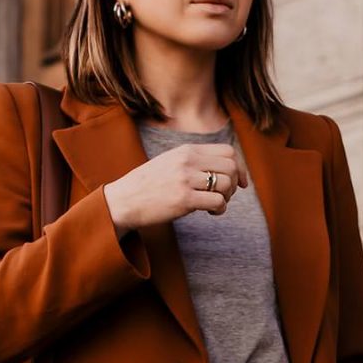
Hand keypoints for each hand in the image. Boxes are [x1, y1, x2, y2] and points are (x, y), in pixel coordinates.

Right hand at [104, 142, 244, 232]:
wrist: (124, 200)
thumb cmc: (148, 185)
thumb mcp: (171, 162)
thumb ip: (194, 160)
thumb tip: (224, 168)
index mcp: (186, 150)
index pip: (228, 151)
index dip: (239, 167)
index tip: (239, 182)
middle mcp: (187, 161)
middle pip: (231, 167)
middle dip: (234, 184)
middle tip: (224, 195)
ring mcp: (185, 179)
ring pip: (226, 184)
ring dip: (226, 198)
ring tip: (214, 204)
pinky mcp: (184, 199)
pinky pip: (218, 201)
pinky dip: (220, 209)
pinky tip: (210, 212)